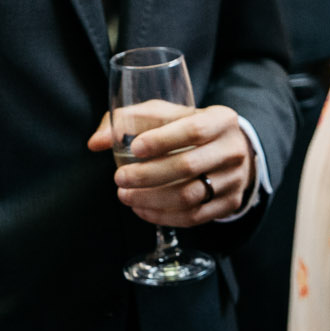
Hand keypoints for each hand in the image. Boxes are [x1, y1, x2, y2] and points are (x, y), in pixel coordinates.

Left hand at [87, 103, 253, 227]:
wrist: (229, 151)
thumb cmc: (187, 128)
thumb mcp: (165, 114)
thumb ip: (128, 120)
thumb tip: (95, 142)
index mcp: (221, 119)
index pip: (193, 130)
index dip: (162, 140)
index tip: (134, 148)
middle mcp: (233, 149)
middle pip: (188, 166)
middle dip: (147, 175)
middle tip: (119, 178)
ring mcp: (234, 180)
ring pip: (189, 196)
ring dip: (151, 199)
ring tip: (125, 195)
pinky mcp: (229, 204)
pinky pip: (194, 216)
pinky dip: (163, 216)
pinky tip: (142, 209)